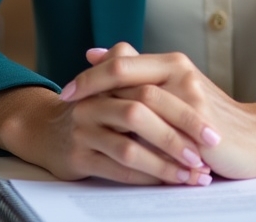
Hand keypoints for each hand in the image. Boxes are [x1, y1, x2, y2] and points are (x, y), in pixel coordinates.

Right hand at [0, 77, 211, 186]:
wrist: (44, 129)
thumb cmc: (93, 107)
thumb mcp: (114, 83)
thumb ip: (144, 74)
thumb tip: (187, 79)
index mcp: (110, 80)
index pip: (151, 89)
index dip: (183, 111)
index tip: (211, 130)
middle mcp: (96, 101)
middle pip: (141, 114)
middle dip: (177, 137)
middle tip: (204, 155)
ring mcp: (85, 129)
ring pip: (129, 147)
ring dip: (164, 164)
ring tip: (191, 175)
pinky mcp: (78, 156)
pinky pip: (116, 169)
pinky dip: (144, 177)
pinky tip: (165, 182)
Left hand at [61, 44, 255, 178]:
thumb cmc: (210, 116)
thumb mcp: (175, 87)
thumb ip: (140, 73)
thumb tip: (97, 52)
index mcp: (171, 63)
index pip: (122, 61)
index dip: (91, 75)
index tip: (66, 90)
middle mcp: (179, 72)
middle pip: (125, 74)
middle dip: (91, 89)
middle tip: (67, 105)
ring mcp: (189, 97)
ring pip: (139, 102)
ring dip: (107, 116)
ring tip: (85, 128)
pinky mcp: (198, 124)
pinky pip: (159, 133)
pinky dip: (136, 142)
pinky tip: (117, 152)